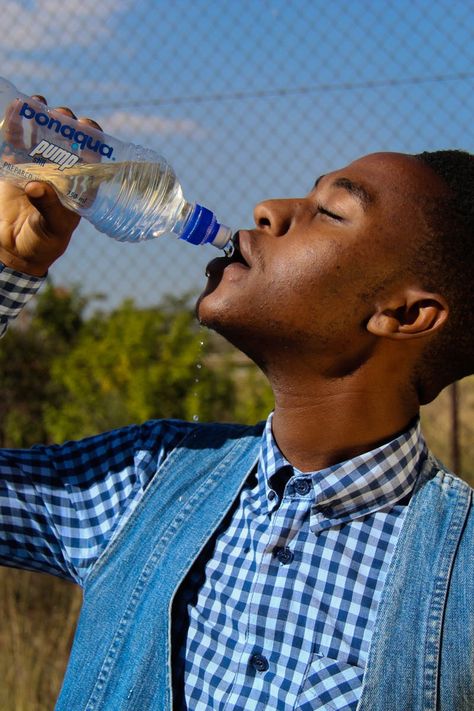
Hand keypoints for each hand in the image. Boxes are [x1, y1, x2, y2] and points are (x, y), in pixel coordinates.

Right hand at [0, 98, 101, 276]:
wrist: (13, 249)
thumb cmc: (43, 242)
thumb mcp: (51, 227)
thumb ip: (47, 207)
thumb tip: (36, 185)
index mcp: (78, 187)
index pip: (91, 158)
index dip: (92, 140)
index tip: (87, 126)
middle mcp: (61, 174)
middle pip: (68, 142)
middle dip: (66, 125)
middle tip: (62, 114)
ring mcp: (38, 168)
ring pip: (42, 136)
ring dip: (42, 118)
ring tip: (40, 102)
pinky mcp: (15, 167)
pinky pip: (15, 141)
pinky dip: (15, 124)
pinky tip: (16, 107)